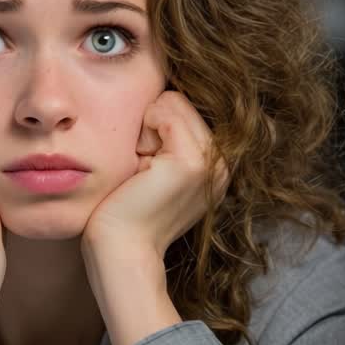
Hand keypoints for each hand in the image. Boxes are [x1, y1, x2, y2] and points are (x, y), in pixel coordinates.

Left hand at [81, 90, 230, 259]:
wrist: (121, 249)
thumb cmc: (126, 210)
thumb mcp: (156, 167)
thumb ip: (170, 137)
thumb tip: (160, 94)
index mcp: (217, 165)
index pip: (186, 108)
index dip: (156, 127)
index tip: (148, 166)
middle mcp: (223, 163)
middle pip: (181, 100)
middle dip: (152, 125)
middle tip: (143, 168)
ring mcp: (212, 162)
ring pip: (173, 101)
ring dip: (147, 129)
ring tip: (143, 168)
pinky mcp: (192, 162)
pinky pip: (166, 110)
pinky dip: (145, 129)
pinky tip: (140, 164)